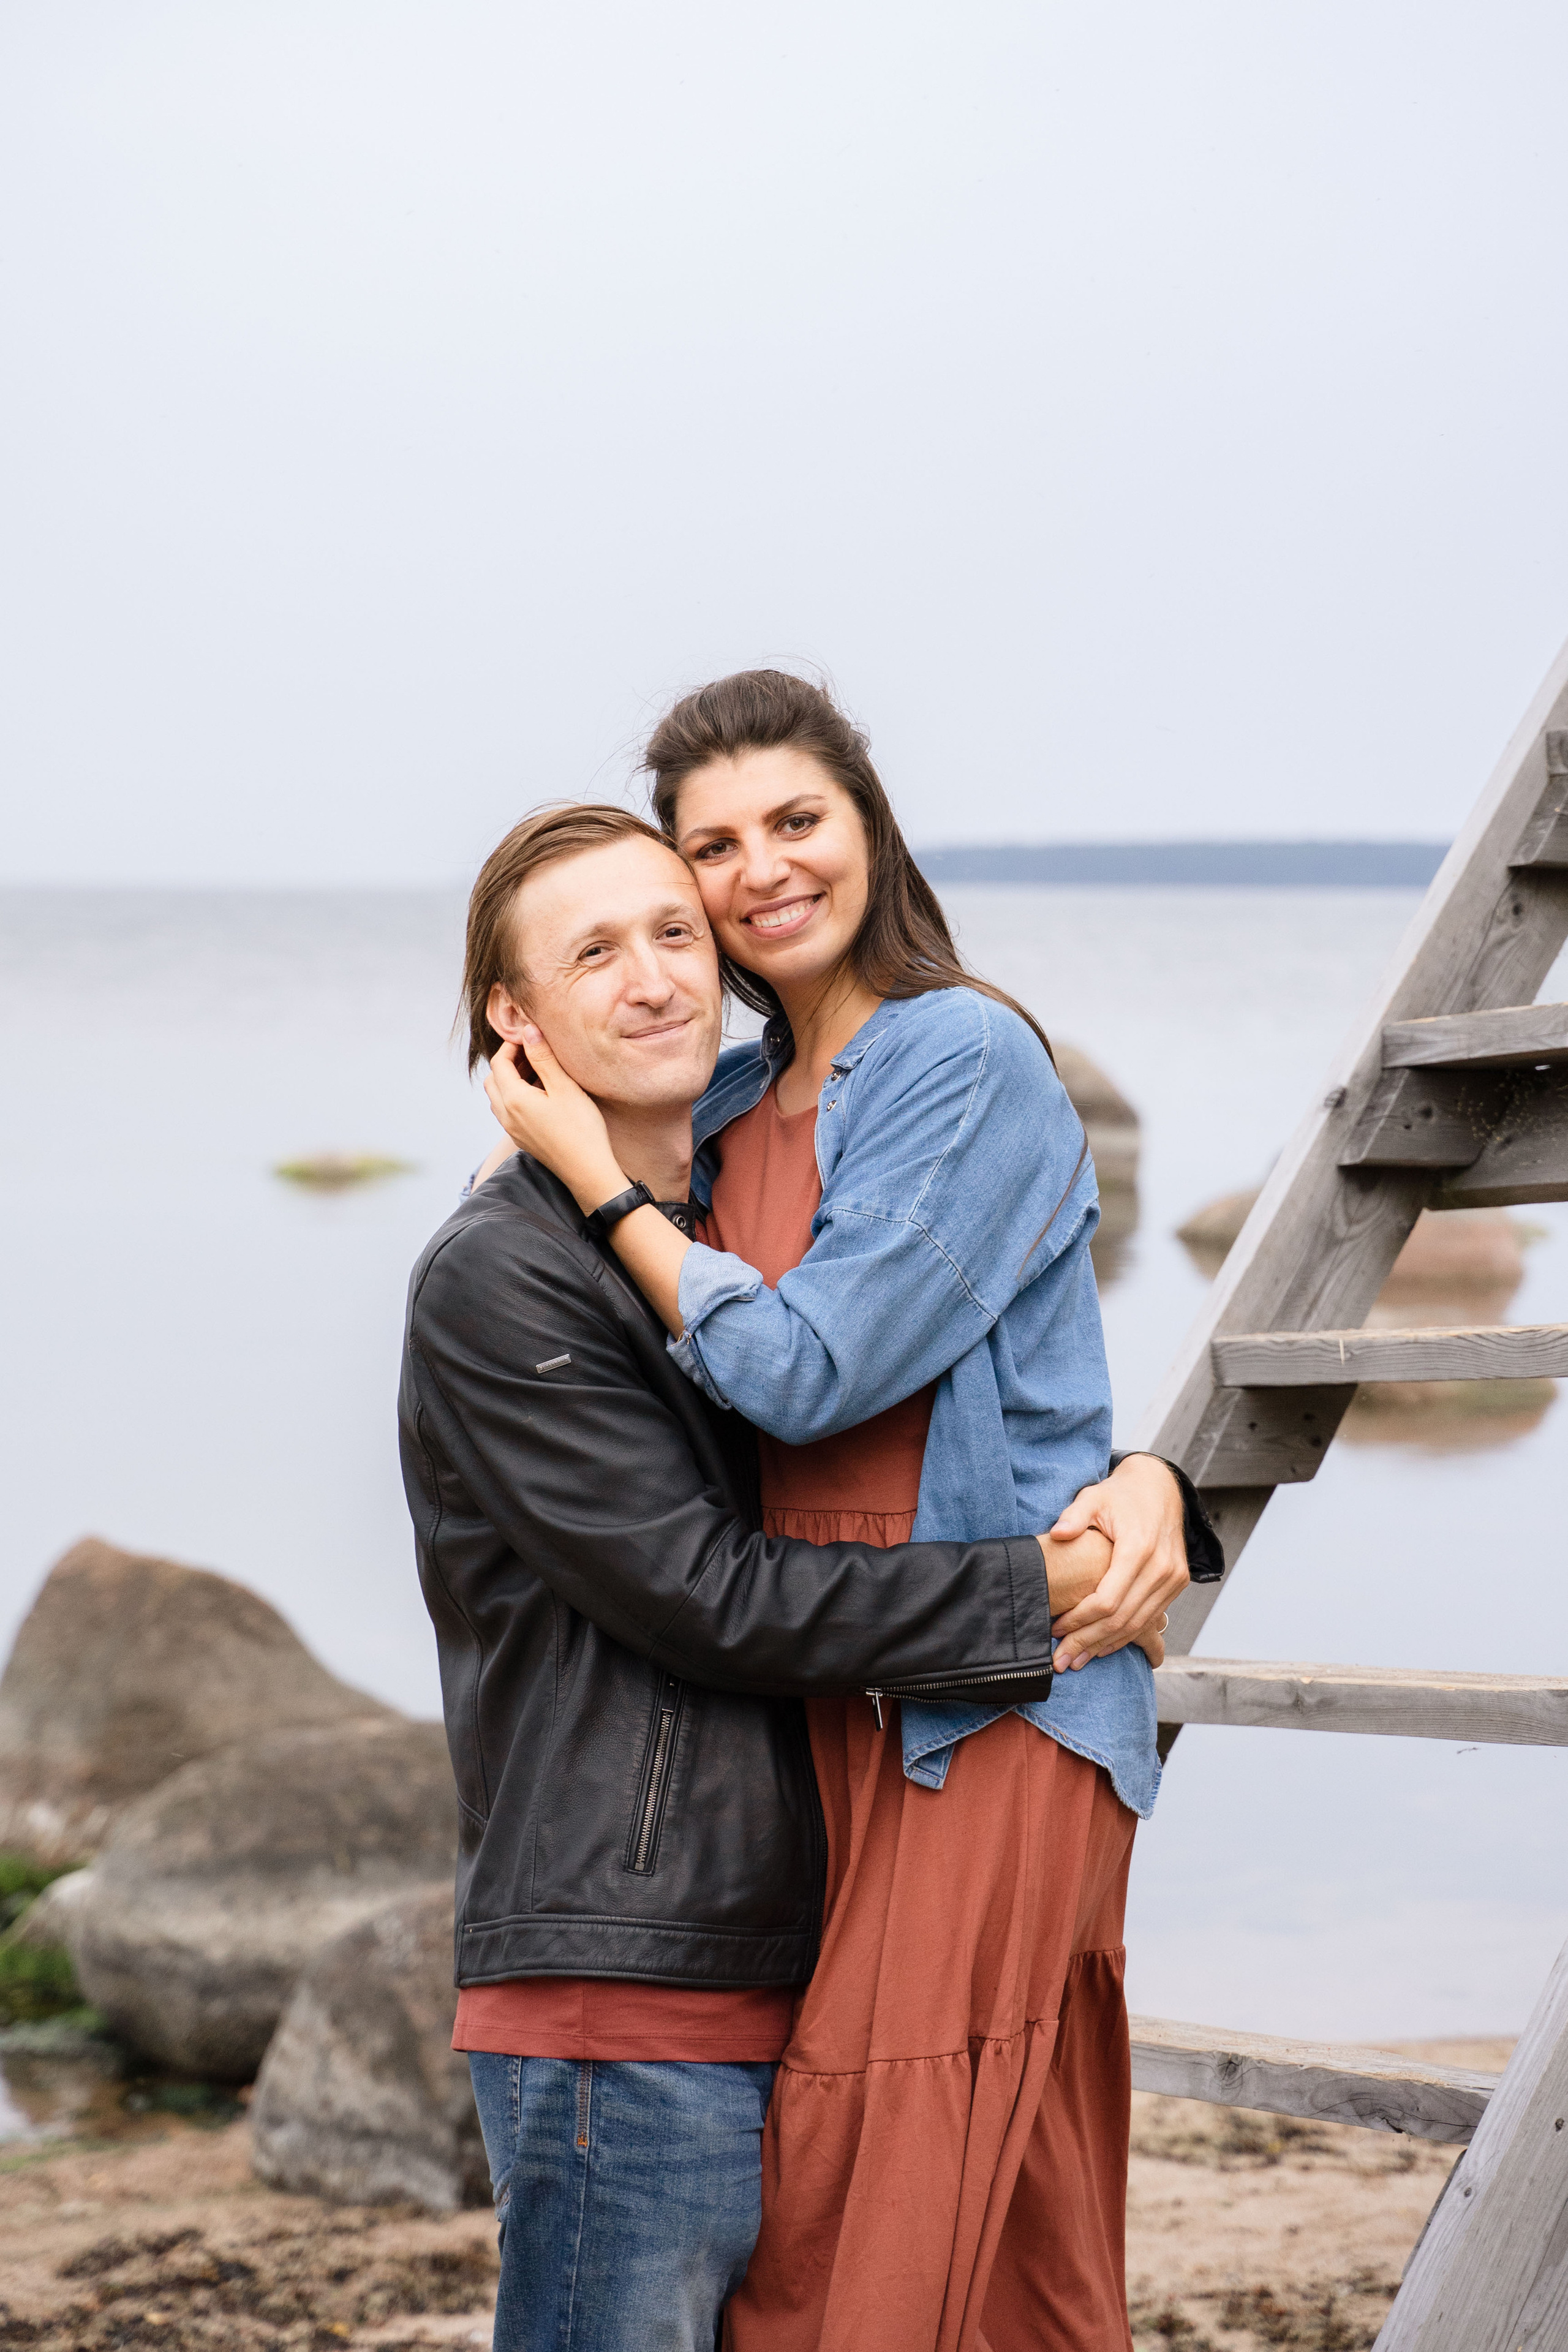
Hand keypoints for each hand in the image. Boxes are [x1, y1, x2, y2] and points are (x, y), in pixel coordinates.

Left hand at [484, 1028, 625, 1212]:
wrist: (588, 1171)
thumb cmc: (581, 1129)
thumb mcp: (564, 1087)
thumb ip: (543, 1058)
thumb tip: (528, 1031)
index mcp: (513, 1099)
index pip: (499, 1063)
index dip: (511, 1046)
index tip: (529, 1036)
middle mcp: (506, 1115)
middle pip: (493, 1079)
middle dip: (508, 1062)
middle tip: (532, 1052)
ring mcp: (512, 1130)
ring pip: (499, 1097)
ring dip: (511, 1079)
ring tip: (538, 1070)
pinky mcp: (522, 1139)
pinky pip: (509, 1111)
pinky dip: (517, 1096)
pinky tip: (541, 1094)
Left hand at [1045, 1453, 1188, 1671]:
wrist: (1160, 1489)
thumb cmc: (1120, 1495)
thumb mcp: (1093, 1497)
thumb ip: (1075, 1516)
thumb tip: (1058, 1533)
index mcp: (1138, 1548)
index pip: (1107, 1600)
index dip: (1079, 1619)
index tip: (1055, 1628)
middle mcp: (1161, 1567)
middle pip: (1122, 1619)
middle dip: (1088, 1641)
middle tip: (1062, 1660)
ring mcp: (1173, 1577)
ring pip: (1138, 1624)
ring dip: (1106, 1645)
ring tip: (1077, 1660)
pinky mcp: (1177, 1583)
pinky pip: (1150, 1617)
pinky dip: (1126, 1635)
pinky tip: (1102, 1647)